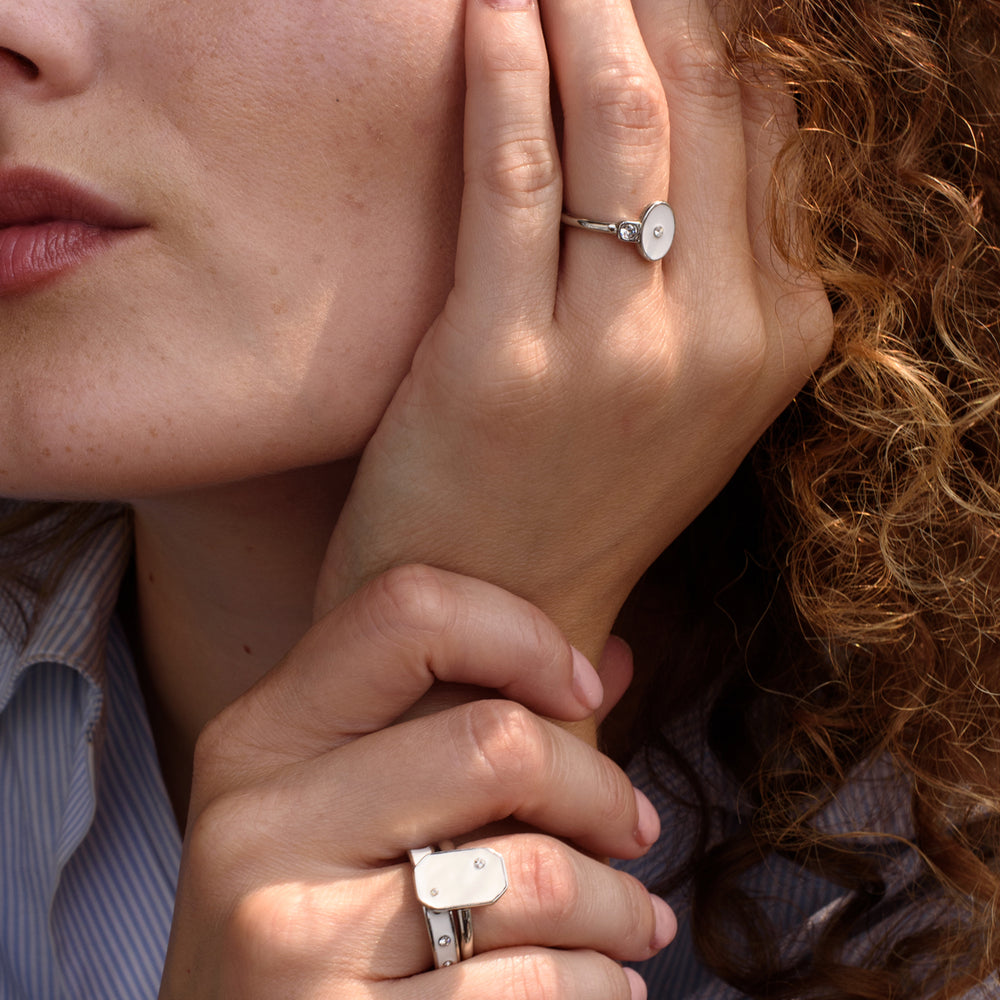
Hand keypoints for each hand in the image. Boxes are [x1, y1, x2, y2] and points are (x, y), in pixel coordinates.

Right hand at [159, 566, 671, 998]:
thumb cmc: (317, 919)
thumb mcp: (341, 808)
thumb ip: (459, 722)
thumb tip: (616, 658)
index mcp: (259, 739)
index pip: (408, 610)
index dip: (521, 632)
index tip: (583, 689)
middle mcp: (258, 825)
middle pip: (496, 741)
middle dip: (600, 790)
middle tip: (634, 830)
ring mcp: (290, 938)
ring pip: (536, 874)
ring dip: (618, 904)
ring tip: (631, 921)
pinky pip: (536, 985)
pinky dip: (599, 985)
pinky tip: (601, 985)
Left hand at [317, 0, 832, 662]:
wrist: (502, 615)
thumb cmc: (580, 491)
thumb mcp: (687, 385)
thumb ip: (712, 261)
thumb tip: (701, 110)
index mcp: (783, 333)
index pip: (767, 120)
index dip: (713, 23)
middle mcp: (722, 338)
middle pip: (705, 96)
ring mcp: (617, 355)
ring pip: (616, 116)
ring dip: (578, 2)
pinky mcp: (504, 364)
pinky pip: (512, 173)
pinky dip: (497, 70)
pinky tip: (483, 11)